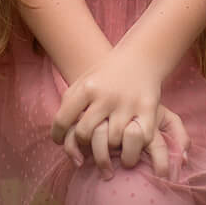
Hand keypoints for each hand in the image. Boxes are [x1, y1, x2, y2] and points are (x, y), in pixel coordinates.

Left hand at [51, 45, 168, 177]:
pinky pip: (138, 140)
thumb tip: (59, 135)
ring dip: (110, 149)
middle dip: (83, 143)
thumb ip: (70, 103)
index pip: (63, 119)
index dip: (57, 136)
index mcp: (88, 87)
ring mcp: (128, 104)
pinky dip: (132, 148)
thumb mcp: (85, 80)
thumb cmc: (108, 74)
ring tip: (109, 149)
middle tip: (87, 145)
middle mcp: (106, 96)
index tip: (59, 141)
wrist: (141, 57)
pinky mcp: (148, 110)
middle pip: (85, 134)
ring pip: (112, 141)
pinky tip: (128, 147)